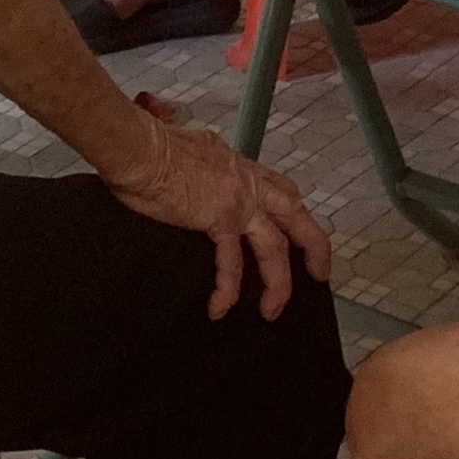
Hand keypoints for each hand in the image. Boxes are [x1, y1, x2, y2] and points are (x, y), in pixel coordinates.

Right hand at [99, 118, 332, 319]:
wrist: (138, 149)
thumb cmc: (149, 148)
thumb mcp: (189, 151)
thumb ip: (202, 165)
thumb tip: (192, 171)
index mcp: (239, 165)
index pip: (280, 187)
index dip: (293, 211)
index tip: (296, 230)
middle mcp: (247, 180)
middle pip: (297, 215)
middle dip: (315, 247)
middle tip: (320, 274)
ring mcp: (238, 200)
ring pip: (275, 247)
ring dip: (278, 282)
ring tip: (272, 310)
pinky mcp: (219, 218)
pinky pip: (232, 263)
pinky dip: (228, 289)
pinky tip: (220, 306)